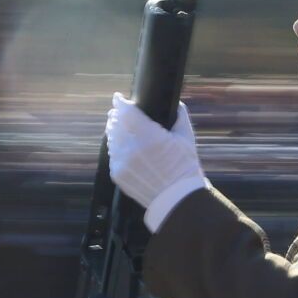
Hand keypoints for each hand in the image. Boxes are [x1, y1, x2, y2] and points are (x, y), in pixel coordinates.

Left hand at [106, 94, 208, 229]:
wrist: (177, 198)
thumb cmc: (185, 167)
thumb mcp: (186, 138)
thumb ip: (179, 115)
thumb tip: (175, 103)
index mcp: (150, 137)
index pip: (126, 112)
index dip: (121, 103)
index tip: (119, 98)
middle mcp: (132, 149)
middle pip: (115, 123)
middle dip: (117, 115)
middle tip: (119, 111)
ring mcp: (122, 163)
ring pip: (111, 138)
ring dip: (114, 130)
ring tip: (118, 126)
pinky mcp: (117, 174)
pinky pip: (112, 154)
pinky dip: (115, 147)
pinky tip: (122, 145)